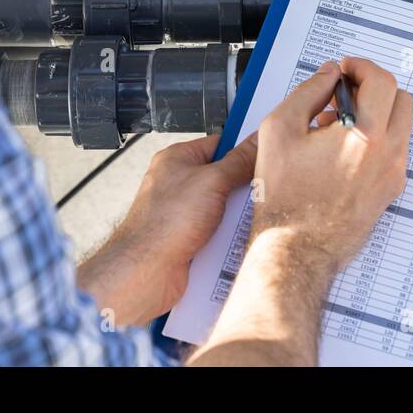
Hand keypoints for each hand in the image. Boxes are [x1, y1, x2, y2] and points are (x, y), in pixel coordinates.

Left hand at [76, 133, 256, 326]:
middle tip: (262, 192)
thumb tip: (258, 141)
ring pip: (223, 208)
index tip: (266, 155)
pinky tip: (238, 241)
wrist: (146, 271)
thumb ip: (238, 161)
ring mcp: (182, 212)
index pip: (218, 143)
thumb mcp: (212, 181)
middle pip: (223, 178)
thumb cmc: (164, 222)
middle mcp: (178, 184)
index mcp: (177, 159)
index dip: (242, 149)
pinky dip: (228, 236)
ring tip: (250, 219)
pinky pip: (217, 231)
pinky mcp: (187, 238)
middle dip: (242, 188)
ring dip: (236, 216)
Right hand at [250, 56, 412, 271]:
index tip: (343, 70)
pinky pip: (392, 151)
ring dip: (375, 113)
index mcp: (367, 136)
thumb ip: (308, 92)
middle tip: (343, 92)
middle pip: (400, 99)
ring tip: (337, 124)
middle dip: (373, 87)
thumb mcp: (280, 129)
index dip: (361, 66)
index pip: (381, 81)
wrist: (296, 250)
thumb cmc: (285, 197)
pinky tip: (340, 149)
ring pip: (399, 126)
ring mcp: (393, 176)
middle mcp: (389, 155)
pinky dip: (375, 138)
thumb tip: (328, 75)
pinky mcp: (389, 192)